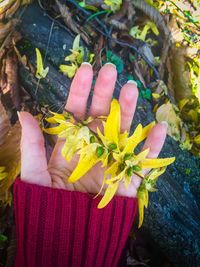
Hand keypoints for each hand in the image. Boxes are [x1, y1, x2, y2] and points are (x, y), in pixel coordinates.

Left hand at [18, 63, 166, 196]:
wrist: (69, 233)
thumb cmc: (48, 204)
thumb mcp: (35, 173)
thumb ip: (32, 145)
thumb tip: (24, 113)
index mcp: (72, 143)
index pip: (77, 111)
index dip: (81, 90)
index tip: (87, 69)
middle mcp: (94, 146)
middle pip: (102, 115)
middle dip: (106, 92)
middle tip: (111, 70)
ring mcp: (112, 159)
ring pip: (124, 129)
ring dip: (129, 109)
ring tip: (131, 89)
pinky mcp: (128, 177)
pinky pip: (144, 158)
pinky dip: (154, 145)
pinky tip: (159, 127)